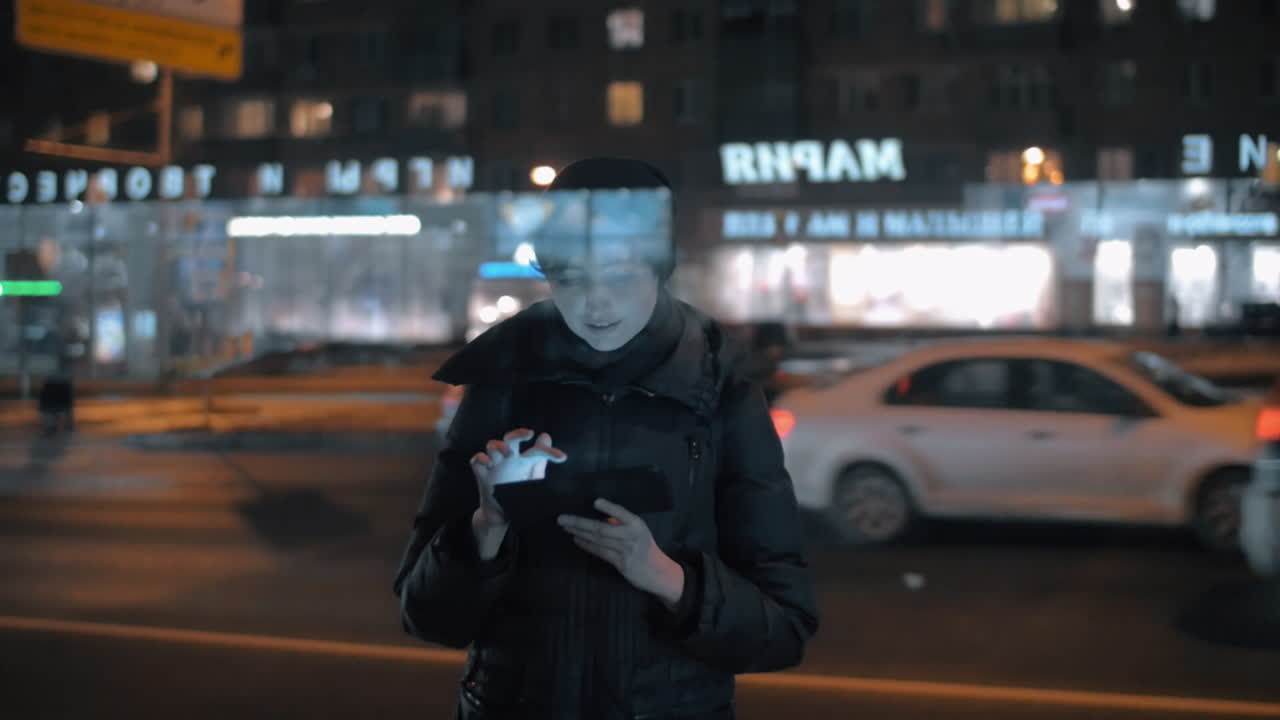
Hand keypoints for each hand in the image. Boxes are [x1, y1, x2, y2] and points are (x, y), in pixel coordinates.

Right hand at [470, 429, 566, 527]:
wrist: (500, 515)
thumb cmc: (518, 495)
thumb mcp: (533, 481)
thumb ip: (540, 463)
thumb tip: (546, 436)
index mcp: (523, 461)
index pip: (536, 450)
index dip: (548, 451)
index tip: (562, 458)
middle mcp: (508, 460)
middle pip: (510, 438)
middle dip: (518, 434)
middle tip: (529, 434)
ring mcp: (494, 465)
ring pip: (492, 445)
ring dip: (498, 446)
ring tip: (507, 454)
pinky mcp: (482, 474)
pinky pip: (477, 460)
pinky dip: (481, 458)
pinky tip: (488, 462)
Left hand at [557, 498, 684, 607]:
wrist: (658, 571)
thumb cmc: (645, 547)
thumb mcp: (638, 531)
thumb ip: (621, 523)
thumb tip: (598, 517)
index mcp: (636, 524)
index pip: (621, 513)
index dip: (609, 507)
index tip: (595, 501)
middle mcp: (631, 536)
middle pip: (601, 528)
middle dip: (579, 523)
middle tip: (562, 518)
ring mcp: (626, 551)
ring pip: (598, 540)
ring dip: (579, 533)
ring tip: (565, 527)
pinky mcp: (621, 564)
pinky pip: (600, 552)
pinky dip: (587, 545)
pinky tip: (576, 539)